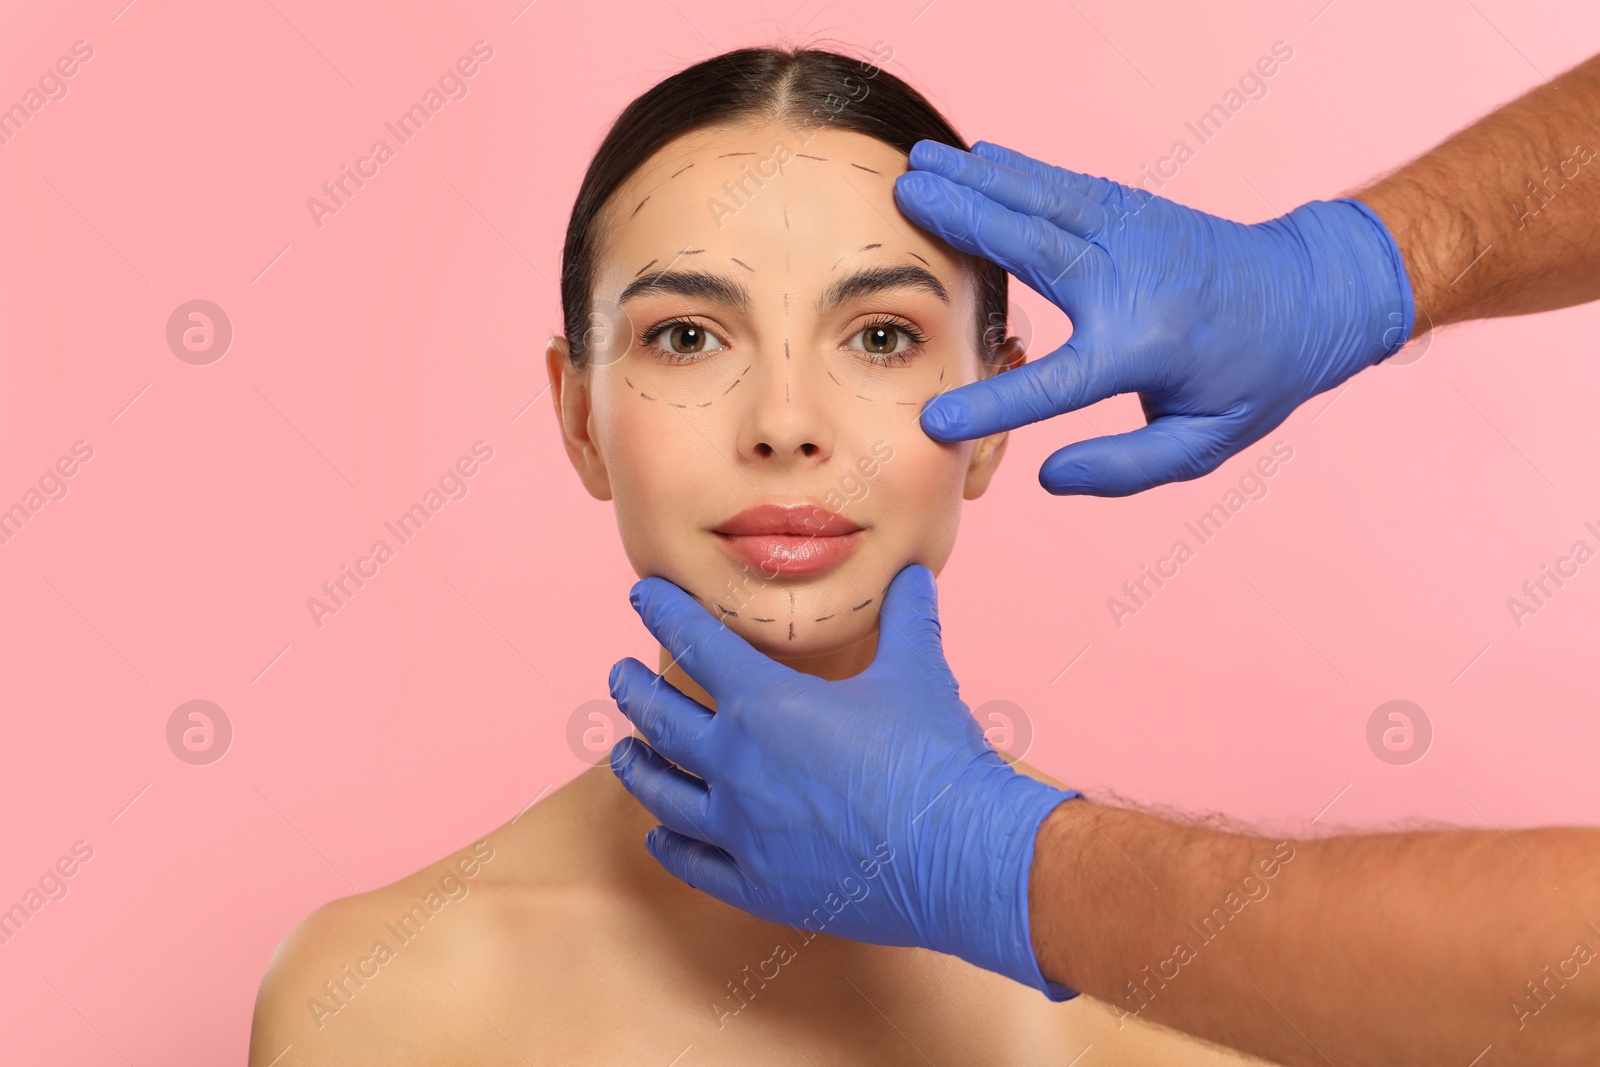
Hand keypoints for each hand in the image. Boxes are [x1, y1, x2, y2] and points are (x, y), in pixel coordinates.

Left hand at [607, 564, 1079, 998]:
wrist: (961, 856)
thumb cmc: (935, 759)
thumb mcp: (918, 672)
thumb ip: (905, 619)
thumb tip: (911, 575)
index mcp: (767, 704)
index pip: (696, 643)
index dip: (664, 612)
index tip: (641, 595)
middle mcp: (737, 764)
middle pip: (662, 720)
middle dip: (633, 693)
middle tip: (616, 676)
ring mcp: (740, 830)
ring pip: (665, 795)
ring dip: (637, 768)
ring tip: (622, 753)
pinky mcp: (758, 884)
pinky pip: (694, 863)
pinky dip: (670, 847)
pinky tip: (659, 838)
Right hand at [895, 140, 1415, 495]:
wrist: (1312, 294)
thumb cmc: (1252, 378)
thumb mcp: (1203, 444)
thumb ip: (1125, 467)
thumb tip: (1048, 477)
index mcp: (1148, 350)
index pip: (1061, 384)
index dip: (998, 406)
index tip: (937, 423)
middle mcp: (1136, 283)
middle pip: (1037, 250)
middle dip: (968, 223)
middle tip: (904, 198)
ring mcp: (1136, 235)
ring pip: (1044, 202)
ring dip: (978, 181)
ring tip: (919, 163)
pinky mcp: (1134, 211)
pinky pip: (1064, 186)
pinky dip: (1017, 170)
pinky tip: (976, 157)